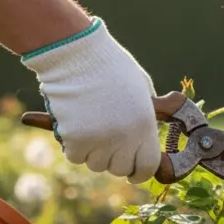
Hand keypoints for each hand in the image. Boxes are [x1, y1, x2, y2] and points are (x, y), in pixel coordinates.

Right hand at [21, 18, 161, 183]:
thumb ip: (149, 114)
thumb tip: (150, 134)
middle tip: (106, 143)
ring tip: (90, 127)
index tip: (132, 171)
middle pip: (119, 169)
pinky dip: (73, 146)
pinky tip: (75, 125)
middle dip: (113, 160)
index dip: (139, 172)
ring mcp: (100, 140)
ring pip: (96, 164)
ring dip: (92, 152)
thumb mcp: (141, 88)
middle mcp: (125, 137)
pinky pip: (74, 156)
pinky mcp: (75, 139)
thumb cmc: (109, 66)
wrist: (75, 52)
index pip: (147, 167)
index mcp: (145, 125)